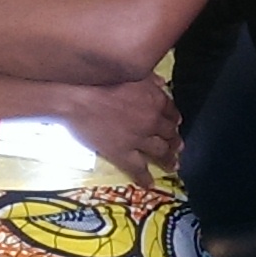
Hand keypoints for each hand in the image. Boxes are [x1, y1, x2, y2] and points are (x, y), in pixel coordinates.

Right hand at [59, 79, 178, 187]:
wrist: (77, 96)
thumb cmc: (100, 78)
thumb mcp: (130, 73)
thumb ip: (149, 79)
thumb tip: (162, 83)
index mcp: (155, 99)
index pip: (172, 111)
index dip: (174, 119)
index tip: (176, 124)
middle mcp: (152, 120)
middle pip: (169, 133)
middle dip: (175, 142)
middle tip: (178, 148)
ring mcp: (139, 138)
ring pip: (160, 152)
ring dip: (169, 159)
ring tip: (173, 165)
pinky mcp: (123, 153)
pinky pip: (138, 168)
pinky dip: (145, 177)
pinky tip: (149, 183)